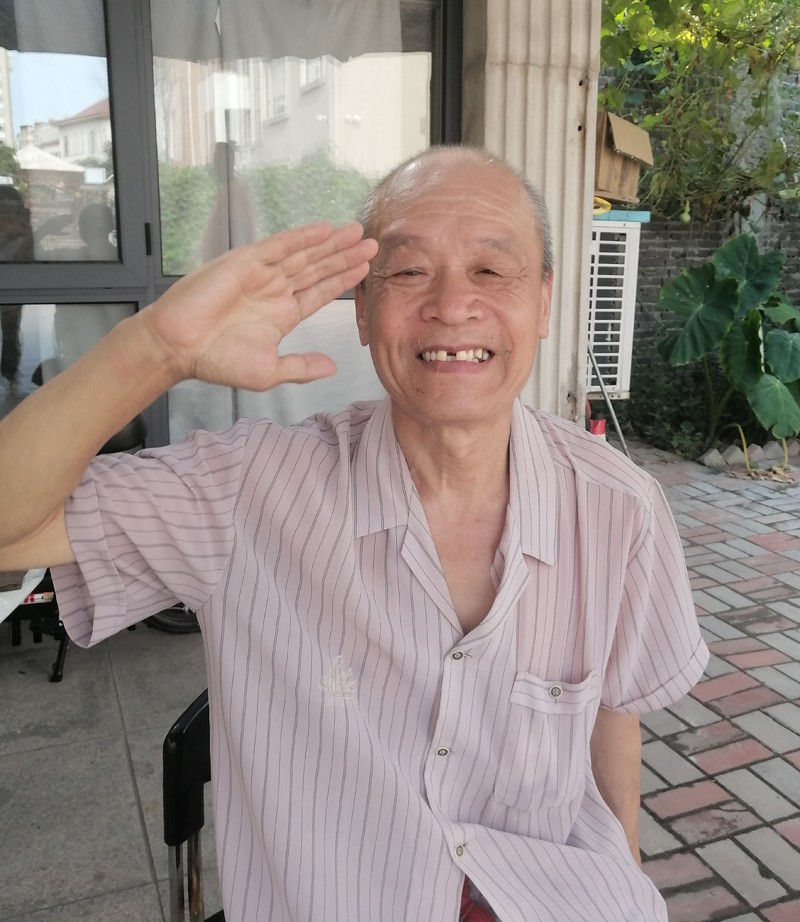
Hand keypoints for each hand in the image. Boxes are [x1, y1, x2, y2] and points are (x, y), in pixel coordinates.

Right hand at [143, 221, 376, 390]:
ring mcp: (261, 275)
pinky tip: (324, 230)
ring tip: (357, 234)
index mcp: (282, 314)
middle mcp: (274, 290)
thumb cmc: (216, 360)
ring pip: (304, 255)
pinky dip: (302, 238)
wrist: (179, 348)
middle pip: (318, 269)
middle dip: (345, 256)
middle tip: (374, 244)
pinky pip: (279, 246)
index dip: (343, 279)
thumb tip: (333, 367)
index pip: (320, 292)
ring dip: (331, 244)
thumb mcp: (269, 371)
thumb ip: (302, 367)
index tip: (366, 269)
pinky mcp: (245, 263)